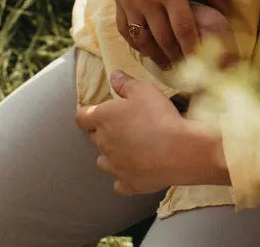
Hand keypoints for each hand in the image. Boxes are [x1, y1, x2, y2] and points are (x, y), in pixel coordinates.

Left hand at [75, 71, 229, 194]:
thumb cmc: (159, 116)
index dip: (87, 113)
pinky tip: (138, 168)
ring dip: (112, 153)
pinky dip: (125, 175)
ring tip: (131, 147)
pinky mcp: (127, 183)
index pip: (81, 117)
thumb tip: (114, 76)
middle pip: (94, 138)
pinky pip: (119, 181)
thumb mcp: (145, 90)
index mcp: (104, 118)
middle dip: (104, 131)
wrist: (178, 150)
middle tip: (125, 125)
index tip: (96, 111)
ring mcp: (113, 166)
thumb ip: (126, 83)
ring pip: (104, 160)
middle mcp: (103, 143)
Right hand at [106, 0, 229, 68]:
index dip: (193, 48)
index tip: (203, 63)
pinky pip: (125, 32)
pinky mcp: (117, 3)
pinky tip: (149, 52)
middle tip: (190, 71)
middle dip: (178, 57)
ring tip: (171, 65)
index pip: (183, 28)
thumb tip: (227, 12)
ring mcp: (129, 3)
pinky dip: (137, 45)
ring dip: (157, 56)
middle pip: (164, 38)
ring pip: (143, 39)